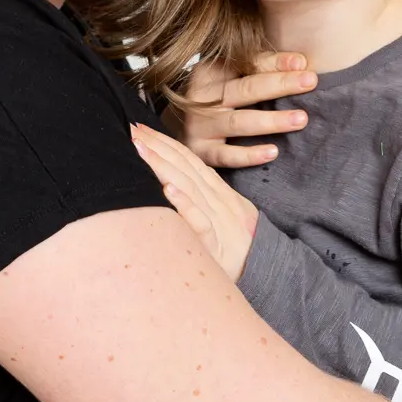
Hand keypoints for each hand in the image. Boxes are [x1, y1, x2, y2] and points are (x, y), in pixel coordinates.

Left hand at [132, 122, 258, 281]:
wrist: (269, 273)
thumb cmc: (238, 248)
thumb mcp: (226, 214)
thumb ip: (204, 197)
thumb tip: (175, 180)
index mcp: (219, 192)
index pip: (188, 159)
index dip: (166, 141)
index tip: (142, 128)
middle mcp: (218, 201)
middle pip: (184, 167)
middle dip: (157, 146)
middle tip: (132, 130)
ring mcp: (219, 221)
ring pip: (188, 187)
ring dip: (163, 166)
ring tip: (141, 149)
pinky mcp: (217, 246)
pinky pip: (200, 223)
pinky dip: (185, 204)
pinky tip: (168, 190)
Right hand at [164, 52, 316, 168]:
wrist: (182, 127)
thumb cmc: (218, 97)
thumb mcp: (230, 75)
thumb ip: (260, 67)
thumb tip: (301, 63)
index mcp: (211, 69)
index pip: (247, 63)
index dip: (275, 62)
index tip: (303, 62)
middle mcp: (202, 95)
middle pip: (245, 89)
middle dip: (280, 84)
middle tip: (310, 81)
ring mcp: (199, 124)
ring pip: (238, 122)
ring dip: (271, 120)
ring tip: (301, 119)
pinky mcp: (200, 152)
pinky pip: (226, 156)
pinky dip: (249, 155)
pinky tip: (273, 152)